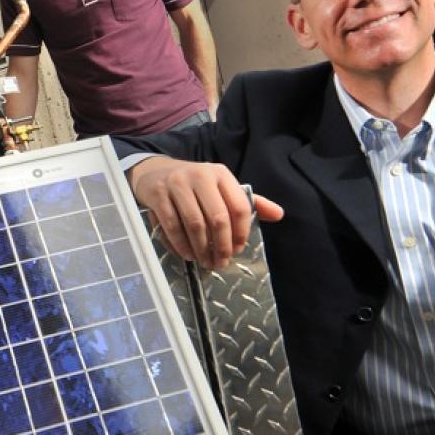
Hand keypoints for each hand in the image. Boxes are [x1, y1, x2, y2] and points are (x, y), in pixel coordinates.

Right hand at [127, 156, 282, 268]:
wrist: (156, 172)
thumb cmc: (195, 186)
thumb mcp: (222, 188)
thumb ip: (249, 202)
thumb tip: (279, 214)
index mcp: (221, 174)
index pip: (239, 206)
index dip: (241, 232)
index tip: (238, 249)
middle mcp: (200, 175)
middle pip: (218, 218)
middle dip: (222, 246)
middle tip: (221, 262)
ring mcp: (177, 184)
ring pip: (194, 225)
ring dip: (202, 249)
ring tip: (205, 261)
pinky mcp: (158, 195)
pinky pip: (172, 226)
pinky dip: (181, 245)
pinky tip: (188, 254)